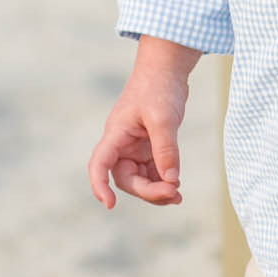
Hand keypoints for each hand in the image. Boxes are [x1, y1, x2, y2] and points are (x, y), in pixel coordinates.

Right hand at [87, 39, 198, 208]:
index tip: (109, 205)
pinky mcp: (149, 147)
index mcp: (116, 135)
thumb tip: (172, 180)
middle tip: (174, 194)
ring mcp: (135, 147)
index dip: (100, 186)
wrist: (167, 71)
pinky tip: (176, 187)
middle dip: (148, 190)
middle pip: (126, 178)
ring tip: (177, 196)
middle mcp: (122, 144)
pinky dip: (163, 181)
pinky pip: (152, 171)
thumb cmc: (159, 88)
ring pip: (140, 179)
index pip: (100, 164)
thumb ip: (166, 149)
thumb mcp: (164, 119)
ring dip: (157, 190)